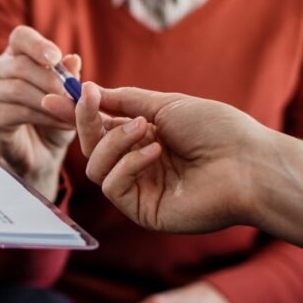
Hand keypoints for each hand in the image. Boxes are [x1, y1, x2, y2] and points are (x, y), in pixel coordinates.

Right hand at [0, 26, 81, 198]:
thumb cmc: (55, 117)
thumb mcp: (68, 95)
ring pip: (19, 89)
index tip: (56, 57)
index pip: (21, 37)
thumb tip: (72, 59)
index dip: (37, 45)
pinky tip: (64, 124)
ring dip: (51, 102)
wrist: (44, 153)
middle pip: (20, 65)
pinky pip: (19, 112)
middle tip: (75, 95)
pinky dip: (46, 118)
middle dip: (52, 81)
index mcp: (16, 54)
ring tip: (75, 113)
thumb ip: (69, 77)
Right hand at [43, 83, 302, 256]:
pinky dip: (128, 163)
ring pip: (96, 167)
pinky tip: (155, 152)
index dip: (77, 114)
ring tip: (145, 130)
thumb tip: (88, 91)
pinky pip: (113, 186)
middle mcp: (138, 164)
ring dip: (114, 142)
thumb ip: (123, 101)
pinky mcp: (142, 211)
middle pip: (91, 147)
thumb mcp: (165, 104)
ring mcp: (139, 189)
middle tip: (88, 99)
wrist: (249, 163)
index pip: (100, 127)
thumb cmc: (217, 129)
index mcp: (144, 139)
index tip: (53, 97)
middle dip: (86, 122)